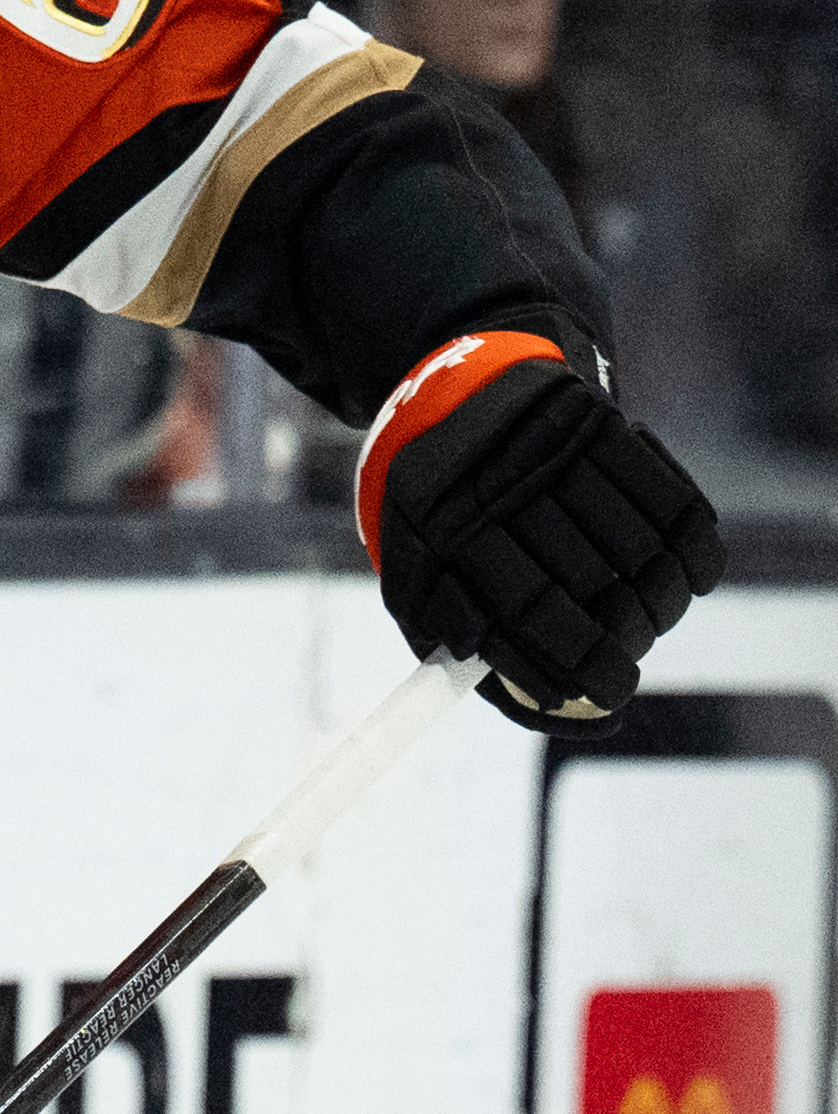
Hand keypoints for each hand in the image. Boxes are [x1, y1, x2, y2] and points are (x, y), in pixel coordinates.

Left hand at [361, 335, 720, 723]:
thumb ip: (474, 657)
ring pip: (640, 547)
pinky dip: (695, 549)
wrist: (444, 401)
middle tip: (627, 657)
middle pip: (593, 583)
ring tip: (652, 617)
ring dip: (662, 600)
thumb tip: (568, 713)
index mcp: (441, 534)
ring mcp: (552, 451)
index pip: (527, 609)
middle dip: (625, 637)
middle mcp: (498, 488)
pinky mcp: (597, 423)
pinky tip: (691, 579)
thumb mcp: (419, 584)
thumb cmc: (440, 522)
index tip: (615, 695)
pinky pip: (671, 498)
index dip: (580, 662)